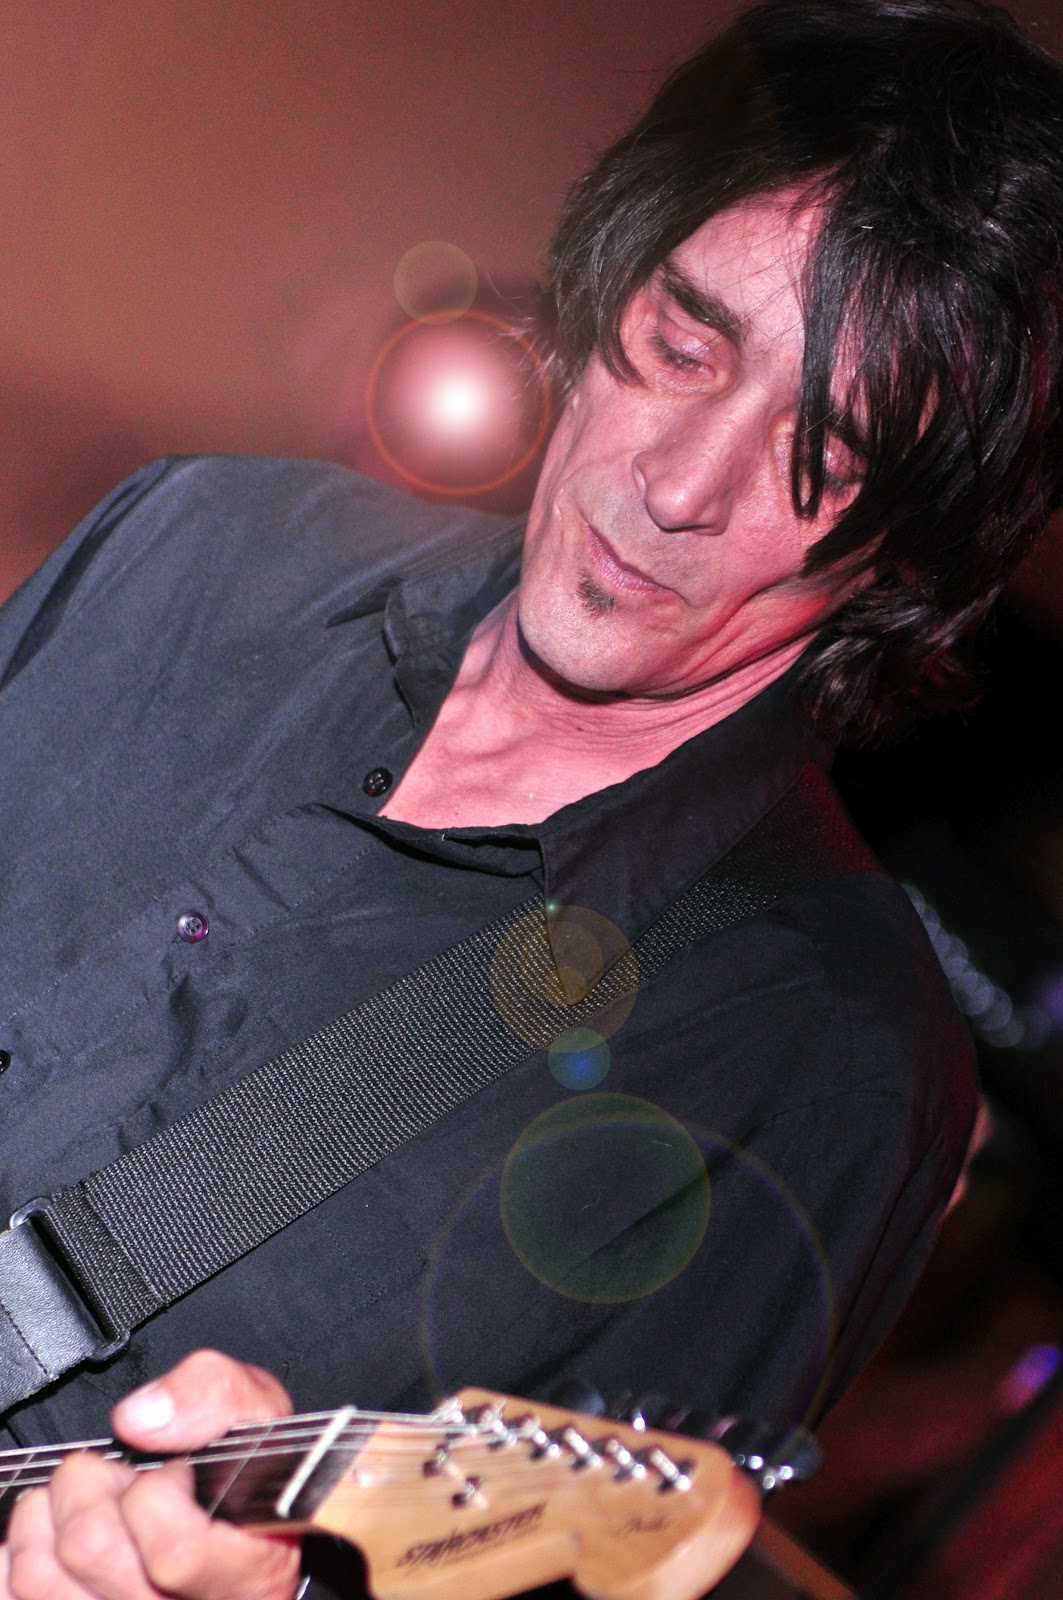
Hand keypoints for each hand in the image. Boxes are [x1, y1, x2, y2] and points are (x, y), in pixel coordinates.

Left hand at [0, 1350, 301, 1599]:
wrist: (231, 1532)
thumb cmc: (249, 1481)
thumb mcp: (259, 1418)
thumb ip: (214, 1394)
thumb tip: (143, 1417)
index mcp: (242, 1577)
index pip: (174, 1552)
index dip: (158, 1494)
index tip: (169, 1473)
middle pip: (90, 1548)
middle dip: (91, 1480)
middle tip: (117, 1472)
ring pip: (39, 1576)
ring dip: (48, 1514)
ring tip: (84, 1499)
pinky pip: (12, 1591)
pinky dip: (21, 1549)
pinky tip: (51, 1535)